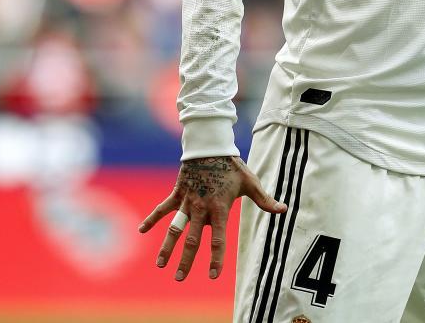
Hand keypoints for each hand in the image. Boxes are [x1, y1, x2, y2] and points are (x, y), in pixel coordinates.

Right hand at [138, 156, 286, 280]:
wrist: (211, 146)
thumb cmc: (232, 166)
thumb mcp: (250, 182)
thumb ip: (264, 199)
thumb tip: (283, 210)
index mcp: (219, 208)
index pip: (218, 239)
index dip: (216, 258)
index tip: (213, 275)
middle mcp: (201, 208)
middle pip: (193, 239)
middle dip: (186, 260)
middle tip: (180, 278)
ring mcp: (187, 202)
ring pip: (175, 229)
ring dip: (167, 247)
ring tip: (160, 265)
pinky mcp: (177, 194)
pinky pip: (162, 209)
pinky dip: (151, 219)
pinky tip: (140, 230)